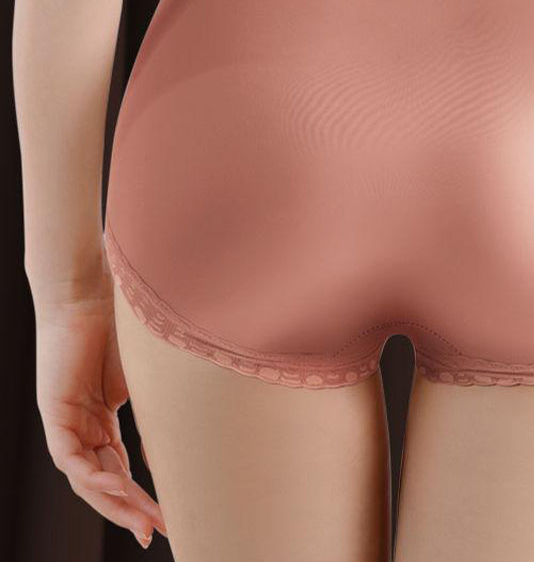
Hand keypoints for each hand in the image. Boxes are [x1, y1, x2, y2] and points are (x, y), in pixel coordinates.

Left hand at [32, 268, 166, 548]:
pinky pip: (70, 457)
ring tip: (143, 522)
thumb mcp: (146, 375)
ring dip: (114, 503)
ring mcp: (66, 420)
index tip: (164, 517)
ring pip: (86, 478)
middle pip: (103, 481)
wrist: (95, 291)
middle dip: (129, 509)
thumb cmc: (124, 323)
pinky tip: (118, 488)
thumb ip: (157, 405)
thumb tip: (186, 432)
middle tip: (156, 532)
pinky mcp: (55, 411)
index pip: (117, 468)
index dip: (139, 496)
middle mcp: (82, 425)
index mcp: (101, 417)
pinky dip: (93, 477)